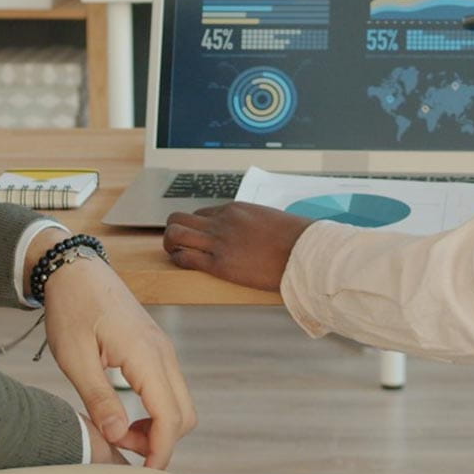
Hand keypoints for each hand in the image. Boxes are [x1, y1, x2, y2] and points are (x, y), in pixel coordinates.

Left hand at [39, 251, 196, 467]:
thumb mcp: (75, 358)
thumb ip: (99, 399)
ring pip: (180, 402)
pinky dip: (156, 409)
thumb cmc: (72, 308)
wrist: (77, 269)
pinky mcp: (156, 347)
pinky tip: (125, 412)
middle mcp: (163, 352)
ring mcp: (163, 348)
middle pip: (185, 414)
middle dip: (160, 443)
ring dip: (158, 427)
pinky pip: (169, 388)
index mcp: (145, 354)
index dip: (159, 453)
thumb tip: (120, 437)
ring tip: (118, 429)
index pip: (170, 417)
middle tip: (120, 448)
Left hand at [164, 202, 312, 290]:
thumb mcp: (268, 219)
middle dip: (174, 231)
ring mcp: (219, 242)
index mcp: (234, 209)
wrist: (303, 251)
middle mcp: (222, 222)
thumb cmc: (294, 237)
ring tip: (176, 253)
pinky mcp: (220, 264)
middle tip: (180, 244)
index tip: (201, 239)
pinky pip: (185, 258)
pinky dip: (179, 260)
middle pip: (180, 218)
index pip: (202, 213)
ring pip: (175, 233)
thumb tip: (249, 233)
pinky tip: (183, 264)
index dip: (198, 227)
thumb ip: (250, 223)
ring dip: (171, 244)